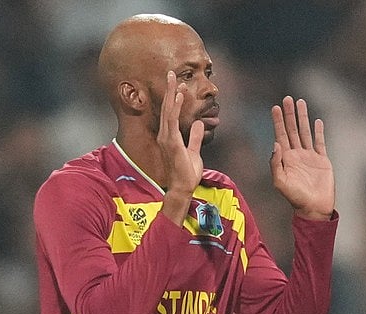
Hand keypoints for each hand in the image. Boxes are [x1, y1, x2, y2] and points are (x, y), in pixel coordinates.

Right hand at [158, 70, 205, 222]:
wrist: (182, 188)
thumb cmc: (186, 173)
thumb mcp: (194, 152)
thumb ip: (196, 137)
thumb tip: (200, 124)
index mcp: (170, 136)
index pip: (170, 113)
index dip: (173, 98)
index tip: (177, 84)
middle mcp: (165, 135)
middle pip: (167, 108)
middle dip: (169, 90)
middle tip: (171, 73)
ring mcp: (167, 138)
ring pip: (168, 111)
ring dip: (171, 94)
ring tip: (173, 79)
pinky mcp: (172, 143)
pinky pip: (172, 121)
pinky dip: (175, 108)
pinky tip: (178, 97)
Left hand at [269, 96, 334, 220]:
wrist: (314, 208)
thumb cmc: (295, 198)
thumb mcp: (280, 182)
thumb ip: (275, 164)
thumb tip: (276, 144)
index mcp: (285, 158)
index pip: (280, 135)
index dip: (278, 121)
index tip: (275, 107)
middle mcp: (296, 154)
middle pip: (292, 129)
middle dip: (289, 114)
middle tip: (287, 99)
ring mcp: (309, 156)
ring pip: (305, 132)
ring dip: (303, 118)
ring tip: (300, 102)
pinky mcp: (322, 160)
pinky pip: (320, 142)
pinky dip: (319, 132)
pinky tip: (317, 121)